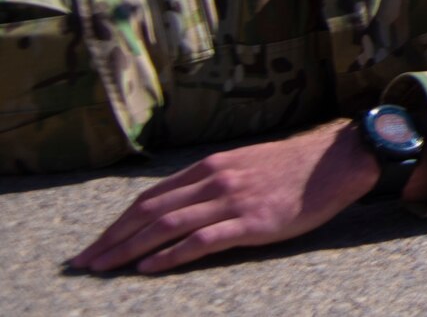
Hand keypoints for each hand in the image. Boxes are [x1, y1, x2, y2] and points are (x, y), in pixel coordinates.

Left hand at [68, 119, 379, 274]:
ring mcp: (232, 201)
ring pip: (168, 225)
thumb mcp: (245, 166)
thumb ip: (213, 182)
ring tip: (105, 269)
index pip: (151, 197)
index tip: (97, 244)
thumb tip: (180, 204)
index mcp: (211, 166)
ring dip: (129, 249)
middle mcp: (215, 180)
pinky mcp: (251, 223)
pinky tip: (148, 268)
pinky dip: (170, 255)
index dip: (119, 222)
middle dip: (113, 239)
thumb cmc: (293, 168)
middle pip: (150, 212)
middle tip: (86, 263)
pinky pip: (201, 240)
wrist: (336, 163)